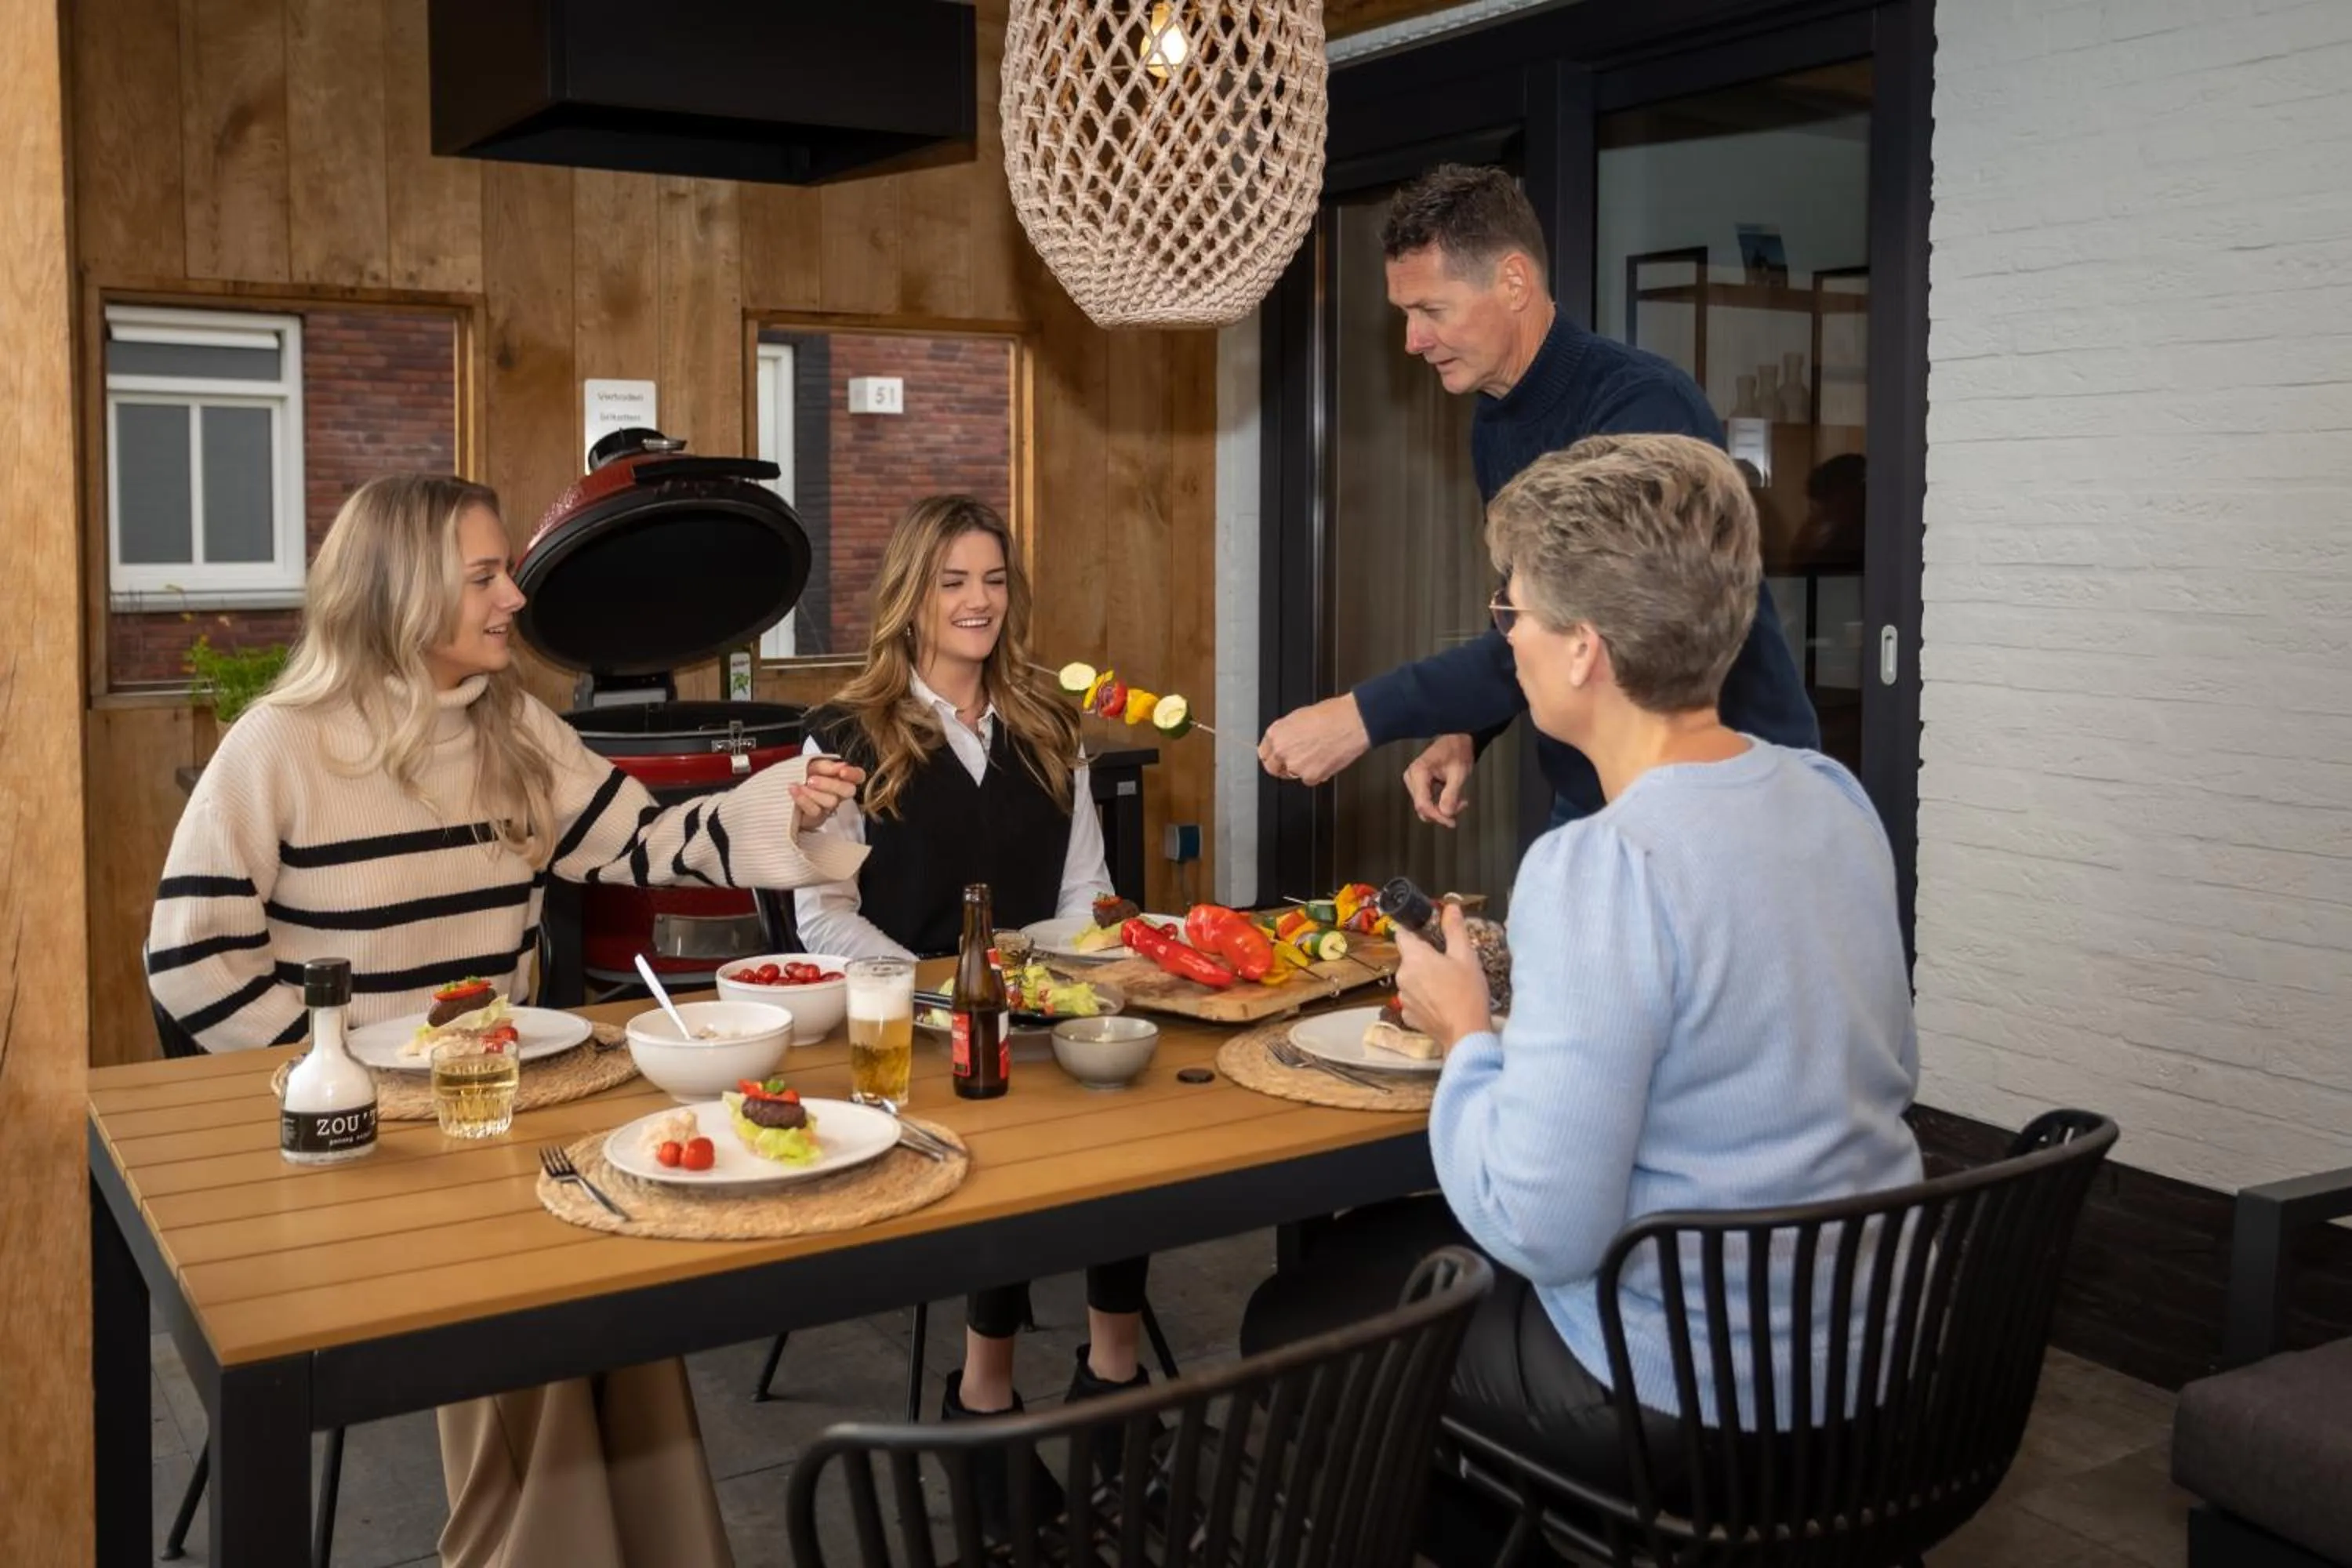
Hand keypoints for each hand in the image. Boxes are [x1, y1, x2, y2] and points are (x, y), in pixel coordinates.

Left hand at [790, 756, 864, 830]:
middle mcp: (838, 792)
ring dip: (814, 792)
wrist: (779, 788)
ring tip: (801, 785)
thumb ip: (826, 765)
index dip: (854, 774)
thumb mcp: (812, 764)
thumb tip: (842, 765)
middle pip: (848, 791)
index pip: (858, 776)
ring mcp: (829, 806)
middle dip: (830, 784)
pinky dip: (803, 798)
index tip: (842, 772)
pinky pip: (815, 810)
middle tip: (812, 780)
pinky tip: (794, 790)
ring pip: (831, 801)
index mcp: (841, 777)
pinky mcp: (817, 817)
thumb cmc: (799, 775)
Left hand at [1257, 695, 1370, 786]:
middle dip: (1283, 767)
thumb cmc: (1332, 715)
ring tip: (1318, 753)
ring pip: (1293, 774)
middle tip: (1297, 762)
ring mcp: (1294, 765)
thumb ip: (1287, 733)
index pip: (1264, 753)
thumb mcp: (1299, 717)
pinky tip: (1326, 759)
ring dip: (1303, 769)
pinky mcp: (1309, 777)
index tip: (1277, 758)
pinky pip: (1310, 780)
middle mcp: (1281, 750)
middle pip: (1273, 768)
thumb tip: (1286, 742)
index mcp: (1276, 733)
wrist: (1351, 723)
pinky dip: (1318, 774)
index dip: (1273, 756)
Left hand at [1392, 903, 1491, 1052]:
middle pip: (1409, 958)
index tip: (1429, 934)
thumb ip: (1454, 928)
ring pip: (1411, 979)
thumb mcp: (1465, 955)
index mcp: (1413, 958)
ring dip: (1424, 979)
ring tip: (1447, 985)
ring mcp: (1403, 998)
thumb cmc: (1467, 992)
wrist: (1466, 1034)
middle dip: (1425, 958)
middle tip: (1448, 963)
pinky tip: (1442, 1003)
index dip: (1414, 931)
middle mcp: (1402, 976)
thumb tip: (1450, 906)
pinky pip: (1414, 1000)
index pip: (1402, 934)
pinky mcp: (1408, 1016)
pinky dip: (1424, 999)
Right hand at [1403, 734, 1475, 826]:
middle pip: (1422, 807)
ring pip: (1424, 806)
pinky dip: (1440, 804)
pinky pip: (1426, 801)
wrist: (1457, 740)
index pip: (1423, 803)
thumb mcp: (1459, 773)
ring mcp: (1413, 780)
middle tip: (1461, 806)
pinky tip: (1453, 799)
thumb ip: (1451, 795)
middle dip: (1442, 812)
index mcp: (1419, 772)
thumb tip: (1446, 814)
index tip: (1451, 821)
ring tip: (1460, 801)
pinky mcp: (1417, 784)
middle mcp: (1411, 776)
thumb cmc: (1457, 751)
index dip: (1437, 816)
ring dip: (1442, 809)